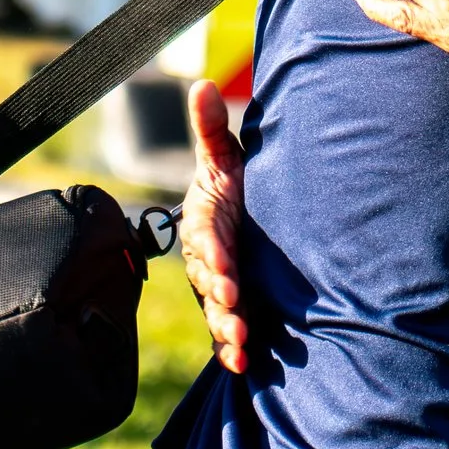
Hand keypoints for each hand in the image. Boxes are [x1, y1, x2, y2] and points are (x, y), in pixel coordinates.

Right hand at [176, 79, 251, 373]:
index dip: (212, 253)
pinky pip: (223, 330)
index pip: (204, 238)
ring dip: (227, 329)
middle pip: (210, 281)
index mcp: (204, 221)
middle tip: (238, 312)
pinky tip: (240, 366)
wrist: (247, 214)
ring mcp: (218, 284)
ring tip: (242, 345)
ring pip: (216, 310)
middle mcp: (207, 258)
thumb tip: (201, 82)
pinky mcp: (230, 306)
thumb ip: (213, 128)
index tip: (225, 265)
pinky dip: (229, 349)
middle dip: (222, 298)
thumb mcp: (227, 157)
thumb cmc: (237, 182)